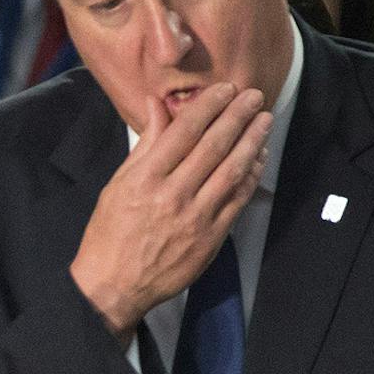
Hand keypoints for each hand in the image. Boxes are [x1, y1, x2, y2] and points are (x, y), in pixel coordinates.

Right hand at [69, 83, 270, 339]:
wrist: (114, 284)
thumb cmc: (110, 232)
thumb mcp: (118, 184)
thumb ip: (145, 145)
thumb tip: (158, 106)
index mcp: (144, 178)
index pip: (184, 131)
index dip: (208, 106)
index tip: (224, 89)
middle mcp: (171, 194)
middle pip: (213, 145)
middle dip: (237, 116)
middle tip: (254, 95)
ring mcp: (195, 217)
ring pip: (232, 169)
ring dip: (252, 140)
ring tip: (264, 119)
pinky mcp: (212, 237)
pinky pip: (238, 198)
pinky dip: (251, 175)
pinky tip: (258, 156)